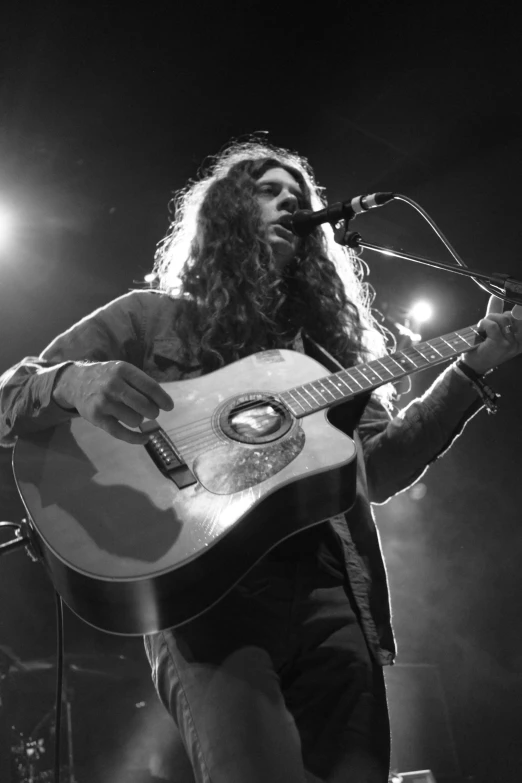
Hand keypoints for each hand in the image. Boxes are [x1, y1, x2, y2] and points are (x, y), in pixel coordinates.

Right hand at [52, 361, 173, 443]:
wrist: (75, 382)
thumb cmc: (108, 378)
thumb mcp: (123, 372)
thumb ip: (141, 385)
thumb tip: (163, 404)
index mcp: (123, 370)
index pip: (150, 386)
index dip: (163, 399)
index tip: (169, 407)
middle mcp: (113, 384)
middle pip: (144, 405)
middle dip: (153, 412)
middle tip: (152, 413)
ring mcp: (103, 402)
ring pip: (134, 420)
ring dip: (139, 420)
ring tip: (133, 415)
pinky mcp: (97, 418)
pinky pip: (121, 433)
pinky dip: (136, 439)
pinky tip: (144, 438)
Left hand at [462, 296, 521, 374]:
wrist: (472, 365)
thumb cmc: (482, 348)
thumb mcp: (492, 329)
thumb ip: (497, 312)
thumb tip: (497, 296)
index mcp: (520, 340)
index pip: (521, 319)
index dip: (517, 312)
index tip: (514, 308)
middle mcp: (518, 343)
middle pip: (512, 316)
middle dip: (497, 315)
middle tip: (487, 324)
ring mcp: (511, 344)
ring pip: (502, 319)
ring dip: (489, 319)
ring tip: (483, 328)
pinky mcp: (500, 344)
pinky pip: (493, 325)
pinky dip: (484, 324)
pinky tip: (480, 329)